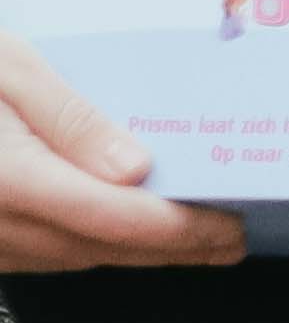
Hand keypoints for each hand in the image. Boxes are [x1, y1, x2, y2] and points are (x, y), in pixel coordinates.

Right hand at [0, 33, 241, 272]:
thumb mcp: (6, 66)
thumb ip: (69, 116)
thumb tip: (134, 169)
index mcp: (7, 177)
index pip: (113, 217)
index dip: (180, 230)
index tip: (231, 226)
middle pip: (98, 247)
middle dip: (171, 249)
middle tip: (232, 241)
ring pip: (69, 257)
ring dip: (134, 254)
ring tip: (195, 241)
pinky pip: (38, 253)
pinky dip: (89, 245)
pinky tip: (123, 233)